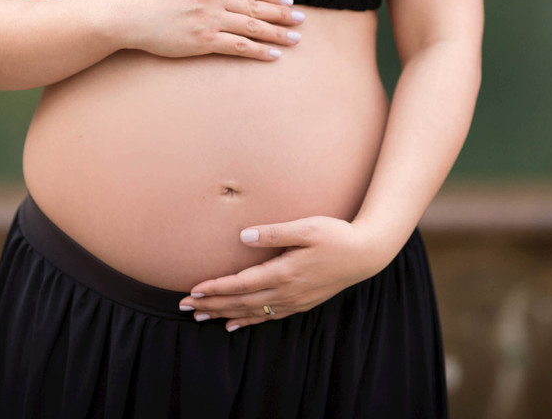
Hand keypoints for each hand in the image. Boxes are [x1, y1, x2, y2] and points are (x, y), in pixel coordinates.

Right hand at [119, 0, 304, 60]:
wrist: (128, 13)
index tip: (288, 2)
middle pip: (257, 6)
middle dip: (283, 14)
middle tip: (301, 19)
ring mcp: (210, 19)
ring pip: (253, 26)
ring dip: (277, 33)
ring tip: (295, 38)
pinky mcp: (203, 41)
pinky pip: (238, 46)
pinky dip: (258, 50)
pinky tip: (273, 55)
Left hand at [178, 216, 390, 331]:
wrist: (365, 254)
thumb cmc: (336, 235)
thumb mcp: (306, 227)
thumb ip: (273, 232)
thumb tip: (242, 236)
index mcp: (284, 273)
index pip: (241, 284)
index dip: (215, 288)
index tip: (192, 290)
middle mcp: (286, 292)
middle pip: (240, 302)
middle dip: (211, 304)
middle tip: (185, 307)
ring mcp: (293, 301)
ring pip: (251, 312)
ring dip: (224, 314)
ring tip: (200, 317)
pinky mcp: (301, 303)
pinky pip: (268, 317)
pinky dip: (247, 321)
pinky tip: (233, 324)